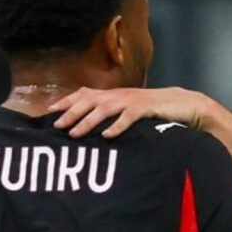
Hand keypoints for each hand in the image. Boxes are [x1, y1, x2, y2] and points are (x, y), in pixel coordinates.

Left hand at [48, 85, 215, 139]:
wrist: (182, 104)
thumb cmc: (152, 112)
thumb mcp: (127, 111)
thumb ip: (110, 116)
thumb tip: (88, 128)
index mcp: (113, 95)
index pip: (84, 94)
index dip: (66, 101)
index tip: (49, 112)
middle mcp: (119, 95)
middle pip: (89, 100)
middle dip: (71, 112)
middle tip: (56, 126)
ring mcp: (132, 100)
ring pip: (105, 108)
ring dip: (88, 121)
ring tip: (75, 133)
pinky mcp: (147, 108)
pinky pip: (129, 117)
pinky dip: (118, 127)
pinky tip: (108, 137)